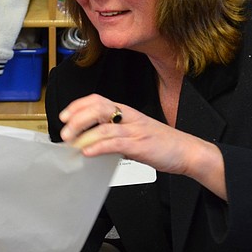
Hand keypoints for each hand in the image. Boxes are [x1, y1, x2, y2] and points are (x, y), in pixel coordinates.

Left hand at [59, 94, 226, 198]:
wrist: (188, 151)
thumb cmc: (162, 143)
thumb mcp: (134, 133)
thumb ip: (114, 135)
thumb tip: (91, 142)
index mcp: (127, 112)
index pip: (98, 100)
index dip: (78, 105)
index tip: (64, 116)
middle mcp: (129, 117)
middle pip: (98, 107)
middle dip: (77, 117)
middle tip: (65, 131)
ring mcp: (135, 130)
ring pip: (104, 126)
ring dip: (84, 135)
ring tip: (72, 144)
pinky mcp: (140, 145)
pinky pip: (115, 143)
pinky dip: (99, 146)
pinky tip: (88, 152)